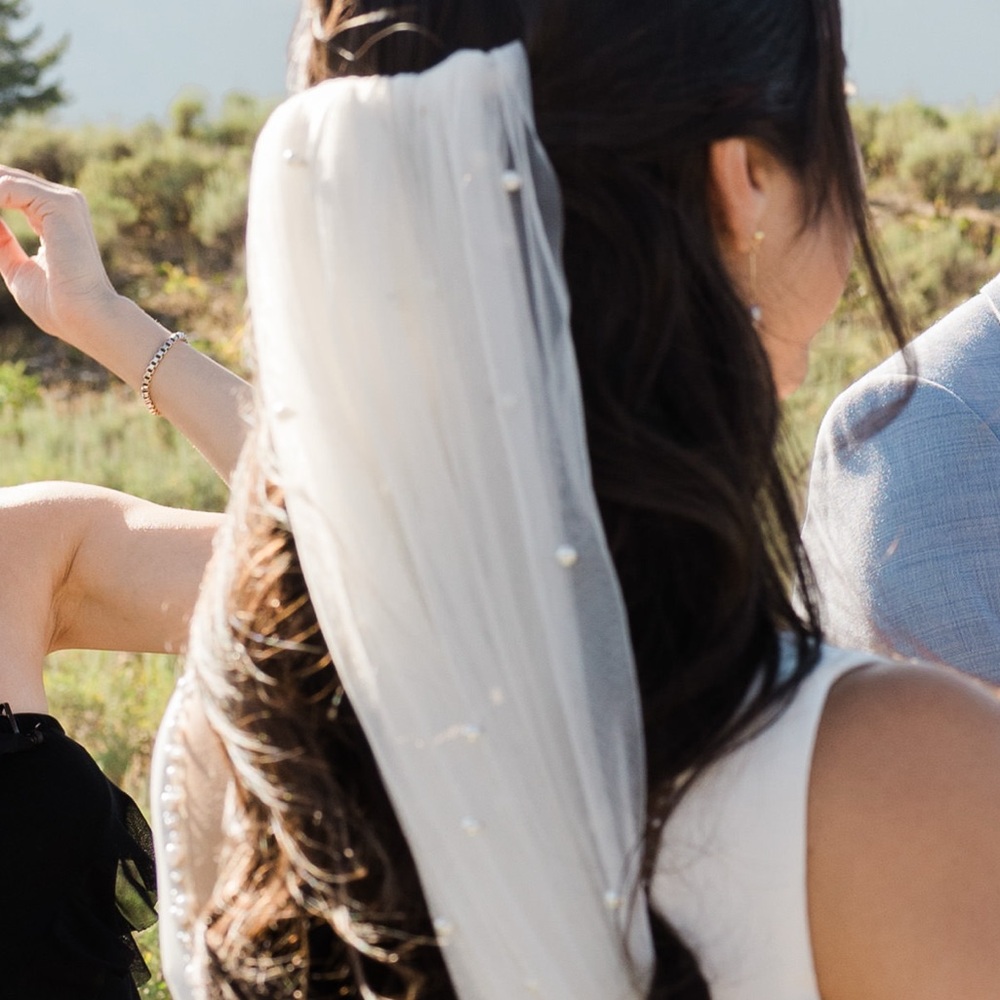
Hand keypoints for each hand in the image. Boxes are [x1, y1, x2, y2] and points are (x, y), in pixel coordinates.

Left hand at [0, 165, 120, 348]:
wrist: (85, 318)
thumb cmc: (57, 305)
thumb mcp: (16, 269)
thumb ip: (1, 243)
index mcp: (55, 218)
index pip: (10, 190)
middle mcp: (63, 204)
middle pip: (6, 178)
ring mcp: (65, 201)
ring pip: (5, 180)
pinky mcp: (61, 204)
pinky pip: (10, 187)